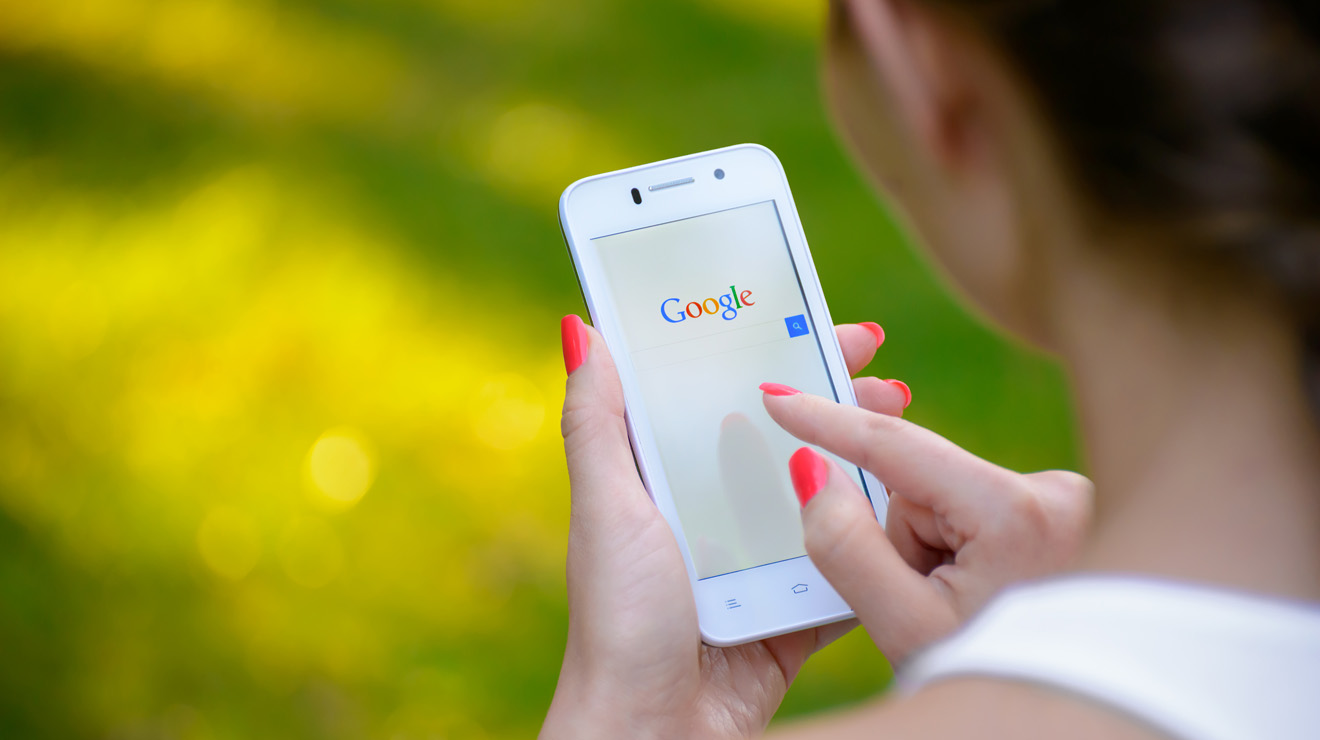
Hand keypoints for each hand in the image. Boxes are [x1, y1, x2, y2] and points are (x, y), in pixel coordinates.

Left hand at [542, 318, 907, 739]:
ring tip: (907, 428)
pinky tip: (910, 507)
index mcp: (665, 477)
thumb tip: (579, 328)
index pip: (718, 394)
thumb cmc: (619, 618)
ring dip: (864, 462)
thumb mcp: (607, 508)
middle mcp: (712, 510)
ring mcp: (756, 559)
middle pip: (782, 438)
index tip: (813, 317)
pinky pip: (841, 564)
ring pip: (819, 495)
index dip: (764, 352)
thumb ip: (597, 424)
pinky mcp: (791, 608)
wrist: (654, 731)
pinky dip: (872, 538)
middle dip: (833, 400)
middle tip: (883, 375)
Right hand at [762, 390, 1092, 666]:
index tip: (777, 396)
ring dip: (922, 544)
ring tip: (949, 605)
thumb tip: (811, 468)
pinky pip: (960, 506)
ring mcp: (1054, 500)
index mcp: (1015, 512)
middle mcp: (1049, 491)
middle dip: (897, 532)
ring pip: (934, 497)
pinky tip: (969, 590)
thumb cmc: (985, 675)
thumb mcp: (903, 626)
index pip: (896, 448)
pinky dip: (947, 544)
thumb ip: (848, 545)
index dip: (827, 421)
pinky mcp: (1048, 510)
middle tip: (915, 595)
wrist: (1061, 706)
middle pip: (914, 481)